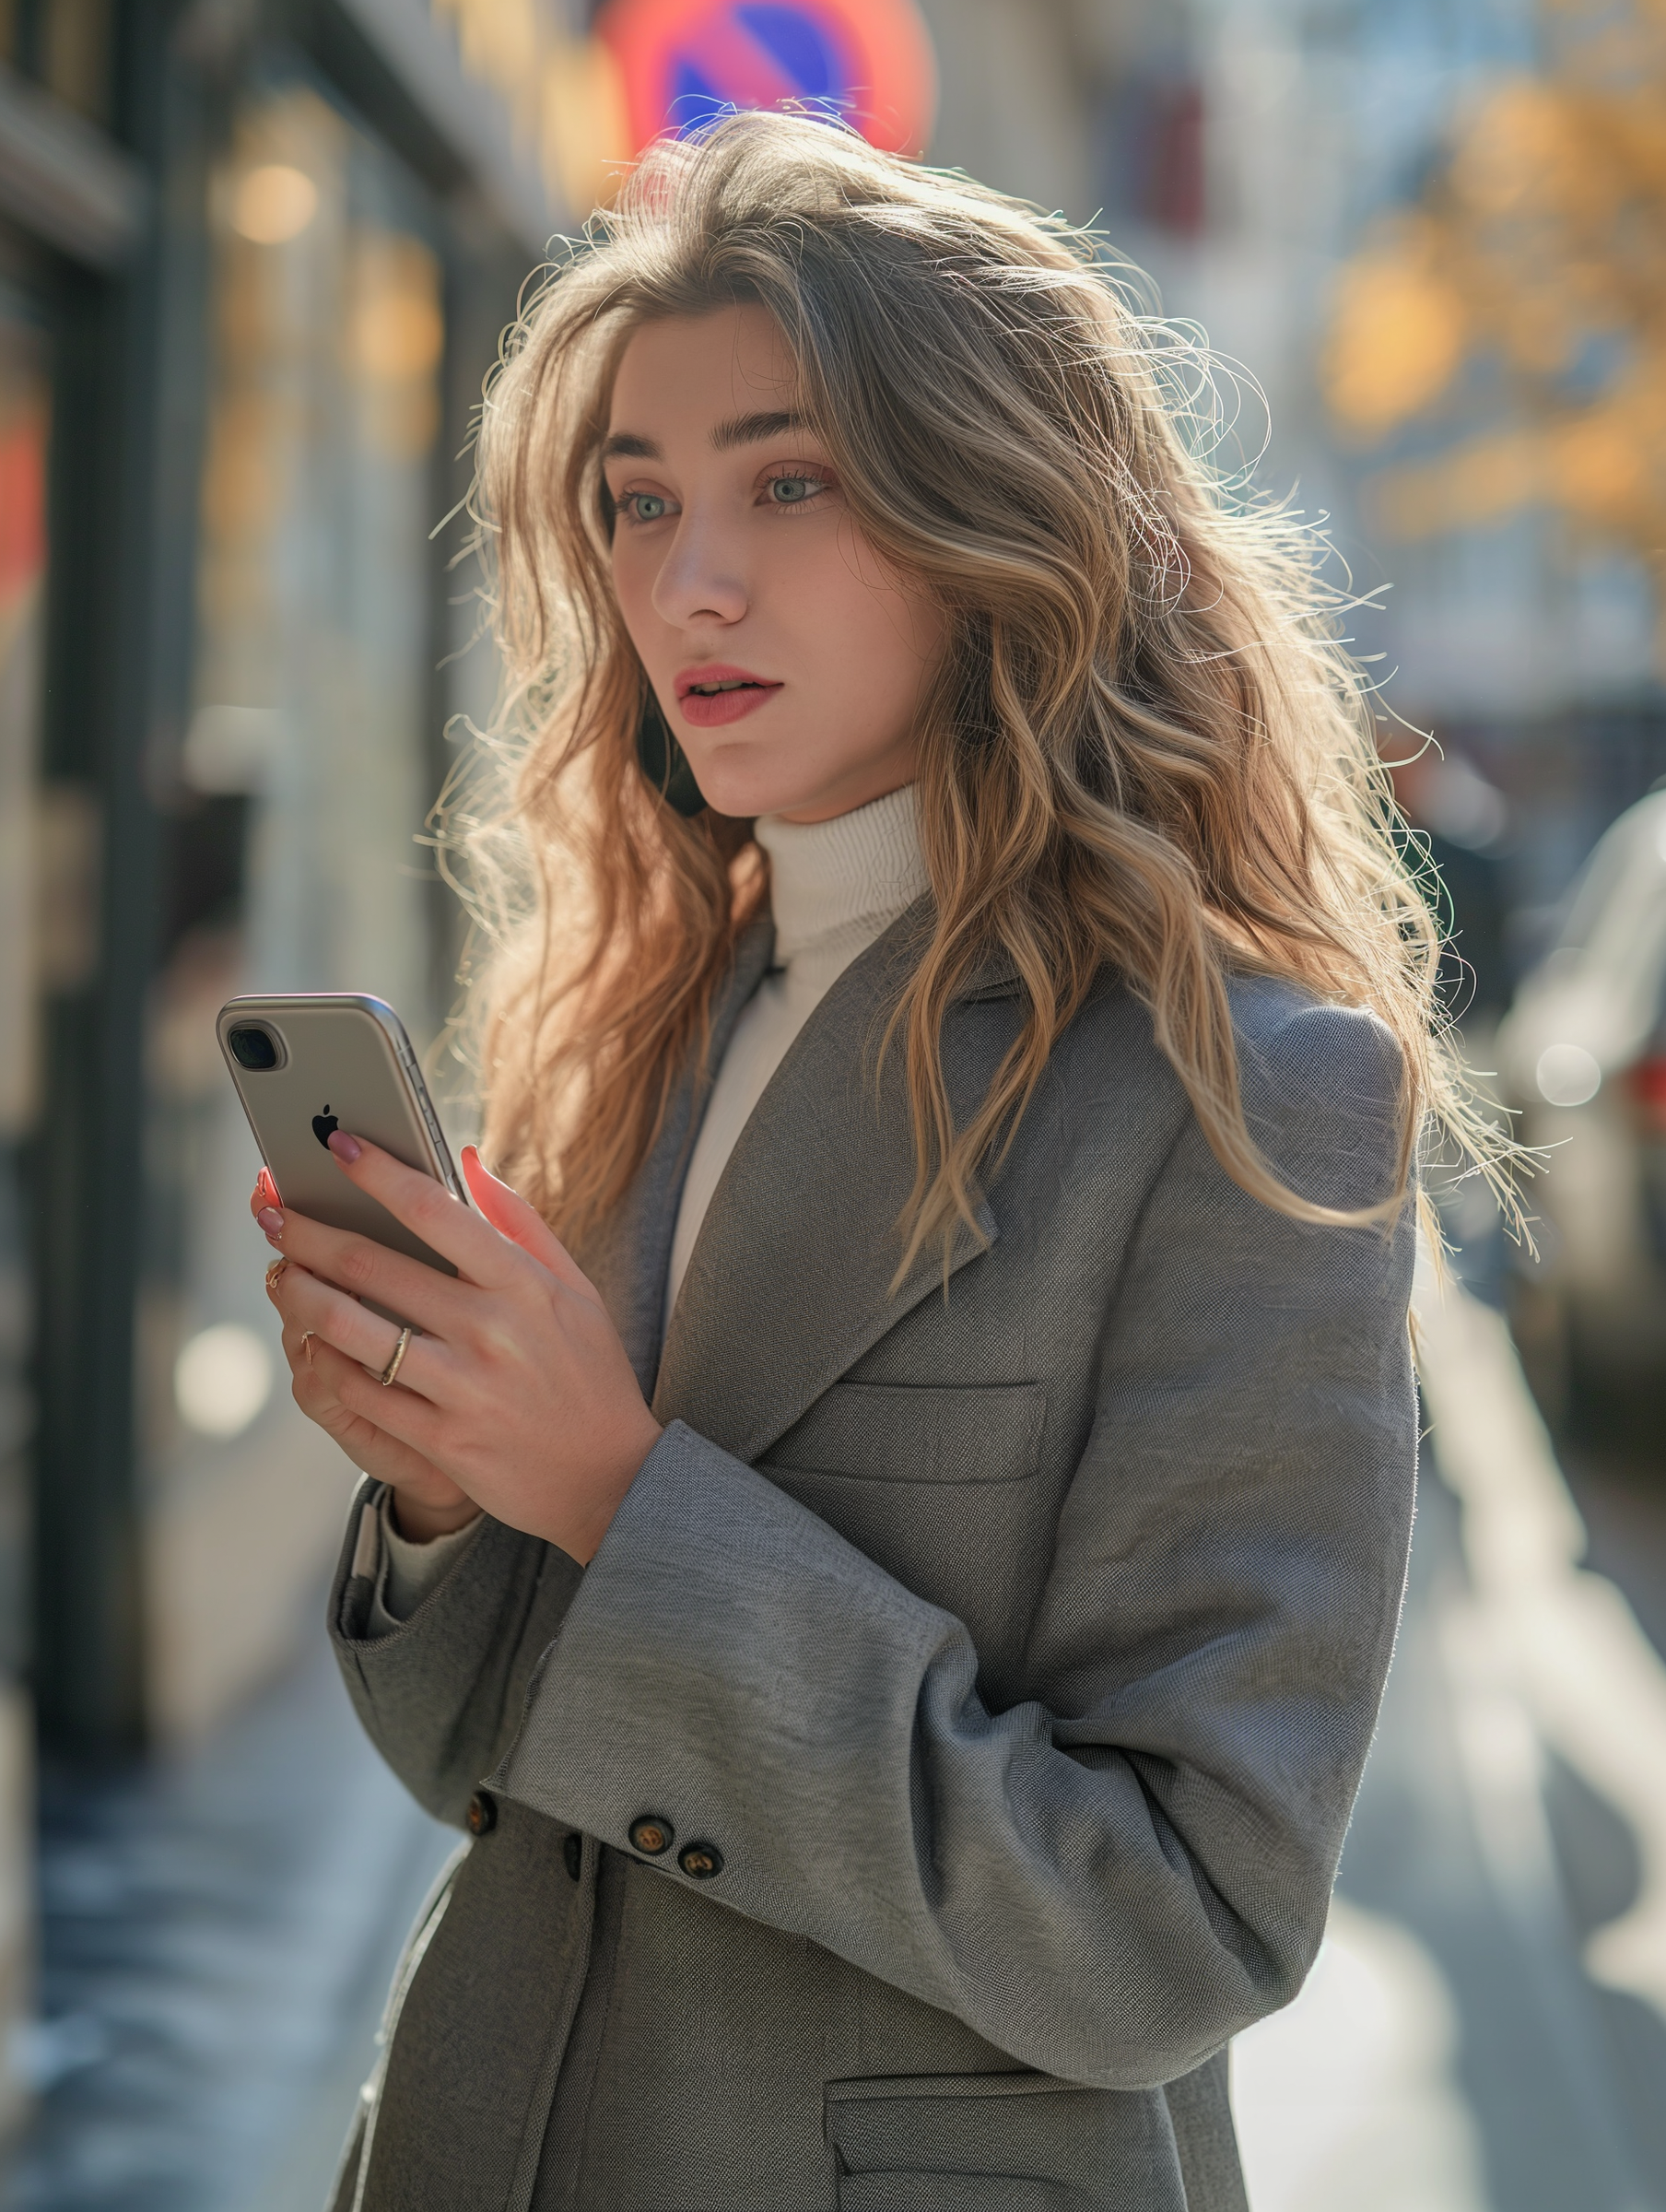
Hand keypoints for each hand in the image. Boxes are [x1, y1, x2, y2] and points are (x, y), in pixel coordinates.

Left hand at [253, 1141, 661, 1560]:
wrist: (611, 1479)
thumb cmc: (590, 1375)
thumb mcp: (575, 1289)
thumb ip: (520, 1221)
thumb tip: (467, 1160)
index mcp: (523, 1284)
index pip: (435, 1210)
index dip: (377, 1172)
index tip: (336, 1144)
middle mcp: (489, 1330)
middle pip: (371, 1265)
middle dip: (309, 1231)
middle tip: (273, 1210)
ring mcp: (461, 1387)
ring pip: (349, 1329)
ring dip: (299, 1293)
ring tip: (279, 1273)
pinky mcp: (440, 1439)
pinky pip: (359, 1393)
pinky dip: (323, 1362)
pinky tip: (308, 1341)